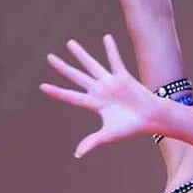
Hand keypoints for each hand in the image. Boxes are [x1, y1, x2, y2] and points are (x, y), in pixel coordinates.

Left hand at [40, 36, 163, 157]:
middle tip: (49, 58)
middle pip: (77, 77)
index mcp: (94, 104)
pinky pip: (114, 60)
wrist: (150, 118)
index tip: (42, 86)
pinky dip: (111, 49)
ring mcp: (110, 82)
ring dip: (81, 54)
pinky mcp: (122, 76)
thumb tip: (77, 154)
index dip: (57, 92)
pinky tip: (106, 37)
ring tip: (69, 43)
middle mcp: (100, 91)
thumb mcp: (109, 135)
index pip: (71, 96)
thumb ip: (92, 141)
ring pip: (92, 65)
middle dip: (63, 68)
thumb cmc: (131, 127)